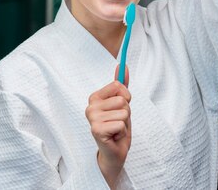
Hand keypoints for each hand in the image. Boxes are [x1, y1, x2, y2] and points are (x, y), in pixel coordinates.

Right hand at [85, 65, 131, 187]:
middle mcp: (90, 106)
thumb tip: (123, 65)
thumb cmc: (117, 127)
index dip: (126, 97)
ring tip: (116, 129)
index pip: (118, 85)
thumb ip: (122, 86)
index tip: (120, 108)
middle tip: (118, 122)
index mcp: (95, 97)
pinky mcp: (96, 130)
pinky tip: (114, 136)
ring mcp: (92, 118)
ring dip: (125, 123)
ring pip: (124, 112)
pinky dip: (122, 132)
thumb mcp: (122, 105)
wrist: (114, 152)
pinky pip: (121, 124)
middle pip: (123, 99)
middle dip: (127, 112)